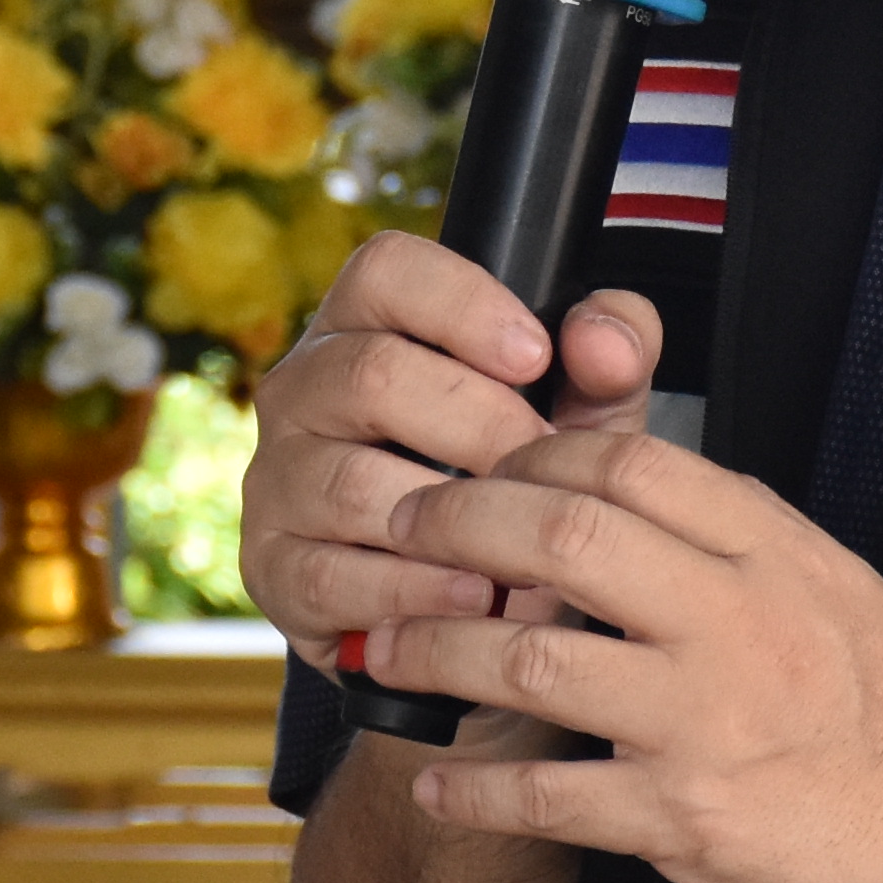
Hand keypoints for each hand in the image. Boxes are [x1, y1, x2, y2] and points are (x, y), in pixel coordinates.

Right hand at [239, 230, 660, 684]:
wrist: (466, 612)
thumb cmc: (516, 485)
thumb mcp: (581, 419)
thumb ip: (611, 364)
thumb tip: (604, 339)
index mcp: (367, 327)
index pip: (386, 271)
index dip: (462, 303)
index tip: (535, 356)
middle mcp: (304, 391)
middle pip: (371, 374)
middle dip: (479, 425)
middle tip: (542, 470)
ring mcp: (276, 480)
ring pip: (348, 481)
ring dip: (450, 520)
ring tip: (522, 548)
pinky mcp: (272, 569)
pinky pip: (329, 575)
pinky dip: (413, 592)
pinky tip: (475, 600)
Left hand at [361, 430, 882, 882]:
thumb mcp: (843, 592)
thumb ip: (747, 543)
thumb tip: (653, 497)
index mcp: (775, 552)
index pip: (630, 462)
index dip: (532, 456)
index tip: (485, 475)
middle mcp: (736, 620)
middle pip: (560, 534)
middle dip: (455, 526)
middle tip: (401, 535)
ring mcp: (705, 720)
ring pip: (530, 663)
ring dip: (437, 653)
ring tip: (388, 653)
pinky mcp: (685, 819)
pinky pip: (546, 798)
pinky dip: (472, 792)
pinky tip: (434, 786)